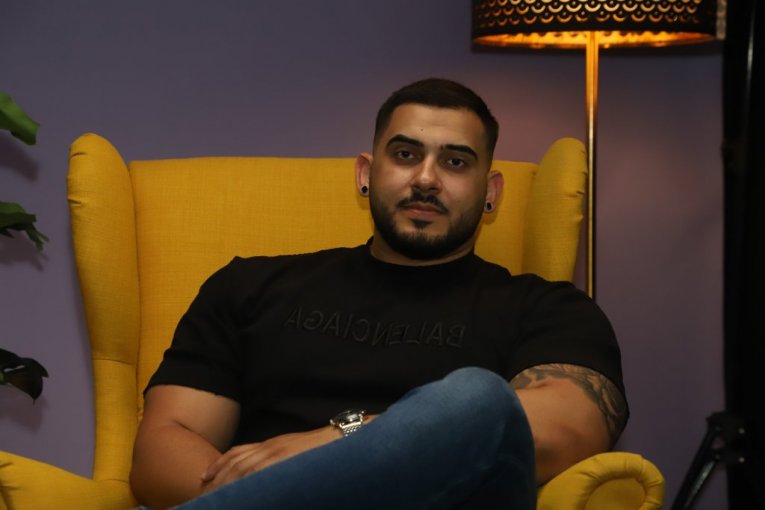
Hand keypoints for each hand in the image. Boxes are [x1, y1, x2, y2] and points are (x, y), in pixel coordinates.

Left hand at [200, 426, 339, 492]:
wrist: (347, 439)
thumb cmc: (323, 449)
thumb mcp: (294, 450)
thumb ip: (277, 457)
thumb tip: (261, 477)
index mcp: (272, 445)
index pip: (237, 454)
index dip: (219, 465)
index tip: (205, 479)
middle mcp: (272, 448)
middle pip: (235, 465)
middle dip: (218, 481)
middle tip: (204, 496)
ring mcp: (279, 456)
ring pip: (244, 472)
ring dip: (227, 486)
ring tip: (215, 500)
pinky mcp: (287, 463)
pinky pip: (260, 476)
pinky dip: (247, 485)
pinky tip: (239, 495)